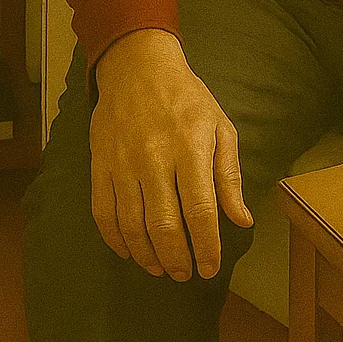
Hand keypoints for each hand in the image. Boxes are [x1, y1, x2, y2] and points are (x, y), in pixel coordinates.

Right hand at [90, 28, 251, 282]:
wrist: (138, 67)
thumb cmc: (187, 98)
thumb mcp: (220, 126)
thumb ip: (230, 175)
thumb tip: (242, 220)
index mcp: (190, 147)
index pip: (200, 210)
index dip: (206, 246)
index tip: (210, 268)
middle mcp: (155, 158)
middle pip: (164, 225)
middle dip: (178, 258)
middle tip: (186, 274)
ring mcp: (123, 163)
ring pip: (133, 225)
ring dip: (148, 256)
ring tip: (162, 268)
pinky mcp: (100, 165)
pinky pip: (104, 214)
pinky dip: (116, 241)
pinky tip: (130, 251)